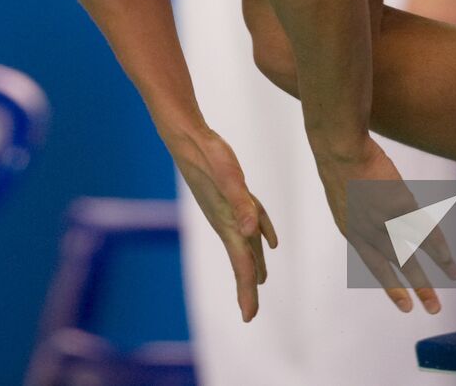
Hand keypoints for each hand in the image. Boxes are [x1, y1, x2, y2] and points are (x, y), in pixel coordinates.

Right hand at [168, 125, 276, 321]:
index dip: (246, 292)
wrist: (186, 138)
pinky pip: (250, 221)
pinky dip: (262, 233)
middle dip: (247, 286)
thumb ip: (242, 204)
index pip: (242, 264)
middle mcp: (227, 221)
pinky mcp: (228, 196)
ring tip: (261, 282)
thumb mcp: (230, 177)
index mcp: (229, 223)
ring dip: (254, 263)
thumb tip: (251, 232)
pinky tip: (269, 239)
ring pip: (246, 243)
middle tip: (250, 312)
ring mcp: (226, 210)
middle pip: (242, 261)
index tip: (248, 318)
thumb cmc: (208, 156)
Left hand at [312, 135, 455, 313]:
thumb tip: (383, 215)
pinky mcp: (400, 207)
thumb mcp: (345, 194)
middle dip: (418, 288)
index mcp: (352, 231)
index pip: (376, 265)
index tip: (405, 306)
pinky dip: (439, 245)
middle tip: (433, 309)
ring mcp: (385, 221)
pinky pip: (423, 230)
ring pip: (414, 252)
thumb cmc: (341, 161)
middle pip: (399, 265)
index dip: (392, 286)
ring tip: (453, 281)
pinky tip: (450, 258)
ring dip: (435, 266)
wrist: (340, 148)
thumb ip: (363, 211)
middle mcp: (369, 233)